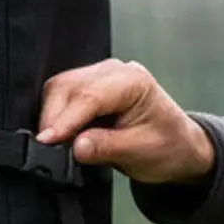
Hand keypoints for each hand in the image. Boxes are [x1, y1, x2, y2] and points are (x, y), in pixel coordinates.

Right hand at [38, 59, 215, 183]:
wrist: (177, 146)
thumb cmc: (167, 146)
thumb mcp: (140, 153)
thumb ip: (106, 147)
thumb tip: (75, 146)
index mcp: (133, 81)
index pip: (89, 97)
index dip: (64, 120)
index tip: (46, 141)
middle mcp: (114, 71)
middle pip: (67, 87)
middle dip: (53, 118)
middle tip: (49, 149)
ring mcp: (99, 75)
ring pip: (59, 89)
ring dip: (51, 117)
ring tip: (57, 144)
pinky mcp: (88, 86)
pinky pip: (61, 95)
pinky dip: (55, 116)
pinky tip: (60, 134)